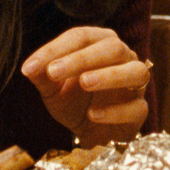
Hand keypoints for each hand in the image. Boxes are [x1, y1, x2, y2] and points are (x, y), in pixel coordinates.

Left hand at [21, 25, 149, 146]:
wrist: (89, 132)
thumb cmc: (74, 101)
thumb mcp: (53, 88)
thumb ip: (42, 76)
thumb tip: (29, 68)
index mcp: (100, 44)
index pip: (81, 37)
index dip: (56, 49)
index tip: (31, 66)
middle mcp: (124, 58)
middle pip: (111, 48)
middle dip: (81, 58)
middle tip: (54, 72)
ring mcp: (136, 84)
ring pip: (135, 71)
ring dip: (109, 76)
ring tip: (84, 82)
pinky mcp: (140, 110)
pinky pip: (136, 107)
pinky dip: (115, 111)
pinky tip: (93, 114)